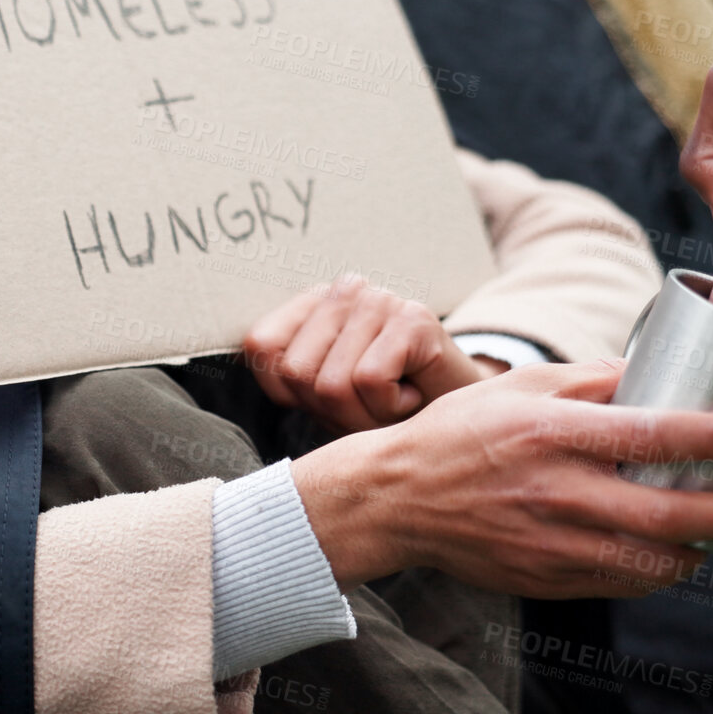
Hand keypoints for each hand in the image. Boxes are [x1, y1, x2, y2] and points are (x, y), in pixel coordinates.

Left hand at [243, 275, 496, 432]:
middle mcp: (346, 290)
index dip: (290, 392)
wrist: (460, 423)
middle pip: (296, 371)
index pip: (260, 345)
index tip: (332, 397)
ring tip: (393, 399)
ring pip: (332, 383)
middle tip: (370, 403)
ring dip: (363, 414)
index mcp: (315, 303)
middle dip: (330, 409)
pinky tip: (412, 395)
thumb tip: (253, 346)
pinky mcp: (414, 319)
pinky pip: (369, 380)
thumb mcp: (321, 398)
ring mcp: (382, 300)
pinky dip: (389, 407)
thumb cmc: (386, 411)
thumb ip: (284, 374)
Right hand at [289, 360, 712, 597]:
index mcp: (554, 433)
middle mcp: (557, 492)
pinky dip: (658, 571)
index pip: (654, 434)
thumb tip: (658, 374)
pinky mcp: (545, 580)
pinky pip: (621, 583)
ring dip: (703, 549)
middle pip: (668, 514)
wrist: (397, 499)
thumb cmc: (463, 431)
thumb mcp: (522, 386)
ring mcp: (552, 544)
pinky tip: (675, 552)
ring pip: (652, 562)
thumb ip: (592, 381)